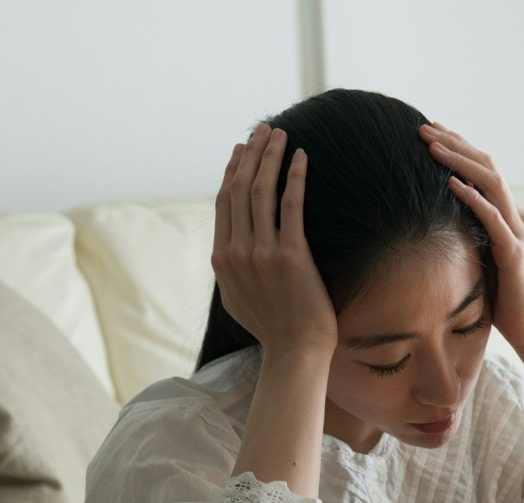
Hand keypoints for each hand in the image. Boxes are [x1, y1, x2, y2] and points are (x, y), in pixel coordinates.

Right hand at [211, 123, 336, 359]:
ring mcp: (261, 252)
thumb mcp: (237, 299)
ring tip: (281, 134)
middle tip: (264, 130)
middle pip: (238, 189)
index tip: (243, 149)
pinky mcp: (290, 254)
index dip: (232, 171)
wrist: (294, 351)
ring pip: (260, 191)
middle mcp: (236, 252)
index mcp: (221, 259)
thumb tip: (228, 250)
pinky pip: (290, 205)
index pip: (223, 203)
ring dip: (270, 157)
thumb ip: (230, 271)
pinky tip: (302, 158)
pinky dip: (295, 177)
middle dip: (251, 154)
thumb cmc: (272, 327)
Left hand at [419, 122, 523, 355]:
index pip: (483, 170)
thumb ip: (475, 237)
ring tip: (432, 146)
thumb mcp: (484, 260)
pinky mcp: (514, 253)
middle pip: (486, 166)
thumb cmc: (505, 299)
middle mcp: (514, 217)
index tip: (432, 132)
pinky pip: (493, 219)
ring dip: (460, 161)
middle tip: (424, 127)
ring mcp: (516, 233)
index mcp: (507, 216)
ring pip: (491, 183)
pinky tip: (451, 184)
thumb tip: (452, 225)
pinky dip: (472, 198)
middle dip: (455, 143)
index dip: (459, 148)